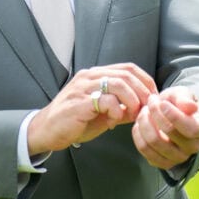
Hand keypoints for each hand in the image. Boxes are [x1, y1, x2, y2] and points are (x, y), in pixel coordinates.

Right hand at [27, 63, 156, 156]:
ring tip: (132, 113)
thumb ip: (120, 107)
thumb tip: (142, 109)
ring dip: (132, 100)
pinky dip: (116, 110)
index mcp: (95, 75)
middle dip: (142, 91)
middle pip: (126, 74)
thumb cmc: (74, 121)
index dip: (145, 81)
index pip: (127, 68)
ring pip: (117, 84)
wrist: (46, 131)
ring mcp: (82, 88)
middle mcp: (89, 76)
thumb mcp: (102, 113)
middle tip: (147, 107)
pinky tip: (115, 121)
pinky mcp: (78, 103)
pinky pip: (106, 101)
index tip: (153, 97)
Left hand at [132, 86, 198, 170]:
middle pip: (169, 132)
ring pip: (153, 142)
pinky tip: (140, 123)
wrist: (169, 114)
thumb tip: (190, 107)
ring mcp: (178, 158)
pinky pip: (144, 149)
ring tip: (144, 110)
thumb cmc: (177, 102)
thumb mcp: (182, 93)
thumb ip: (184, 98)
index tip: (162, 103)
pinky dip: (138, 133)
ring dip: (144, 122)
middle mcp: (193, 147)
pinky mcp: (162, 163)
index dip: (173, 115)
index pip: (190, 128)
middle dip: (155, 112)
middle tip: (151, 100)